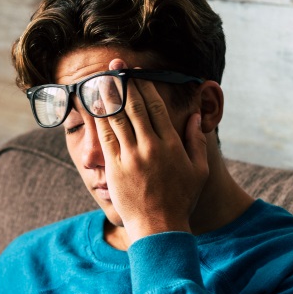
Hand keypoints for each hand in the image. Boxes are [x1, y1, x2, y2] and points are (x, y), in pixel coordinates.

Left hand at [94, 60, 209, 242]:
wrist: (159, 227)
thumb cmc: (180, 200)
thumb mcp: (199, 170)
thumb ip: (196, 141)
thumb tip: (194, 116)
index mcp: (171, 144)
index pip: (155, 106)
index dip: (143, 86)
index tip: (136, 73)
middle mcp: (150, 146)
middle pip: (133, 106)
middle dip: (123, 83)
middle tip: (114, 65)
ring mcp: (131, 156)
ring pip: (116, 118)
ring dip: (107, 95)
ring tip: (100, 78)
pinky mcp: (115, 168)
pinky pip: (105, 137)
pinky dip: (99, 119)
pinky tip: (93, 105)